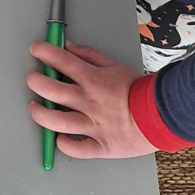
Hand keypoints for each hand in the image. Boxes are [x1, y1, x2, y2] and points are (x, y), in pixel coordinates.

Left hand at [26, 41, 155, 158]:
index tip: (36, 50)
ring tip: (35, 107)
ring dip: (39, 113)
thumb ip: (89, 55)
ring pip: (55, 121)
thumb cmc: (138, 90)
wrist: (162, 116)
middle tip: (33, 78)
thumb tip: (68, 46)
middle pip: (50, 89)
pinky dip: (63, 144)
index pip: (60, 59)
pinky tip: (60, 137)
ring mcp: (92, 125)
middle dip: (35, 81)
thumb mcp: (113, 65)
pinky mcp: (100, 146)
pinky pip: (75, 149)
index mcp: (92, 79)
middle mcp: (88, 101)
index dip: (42, 51)